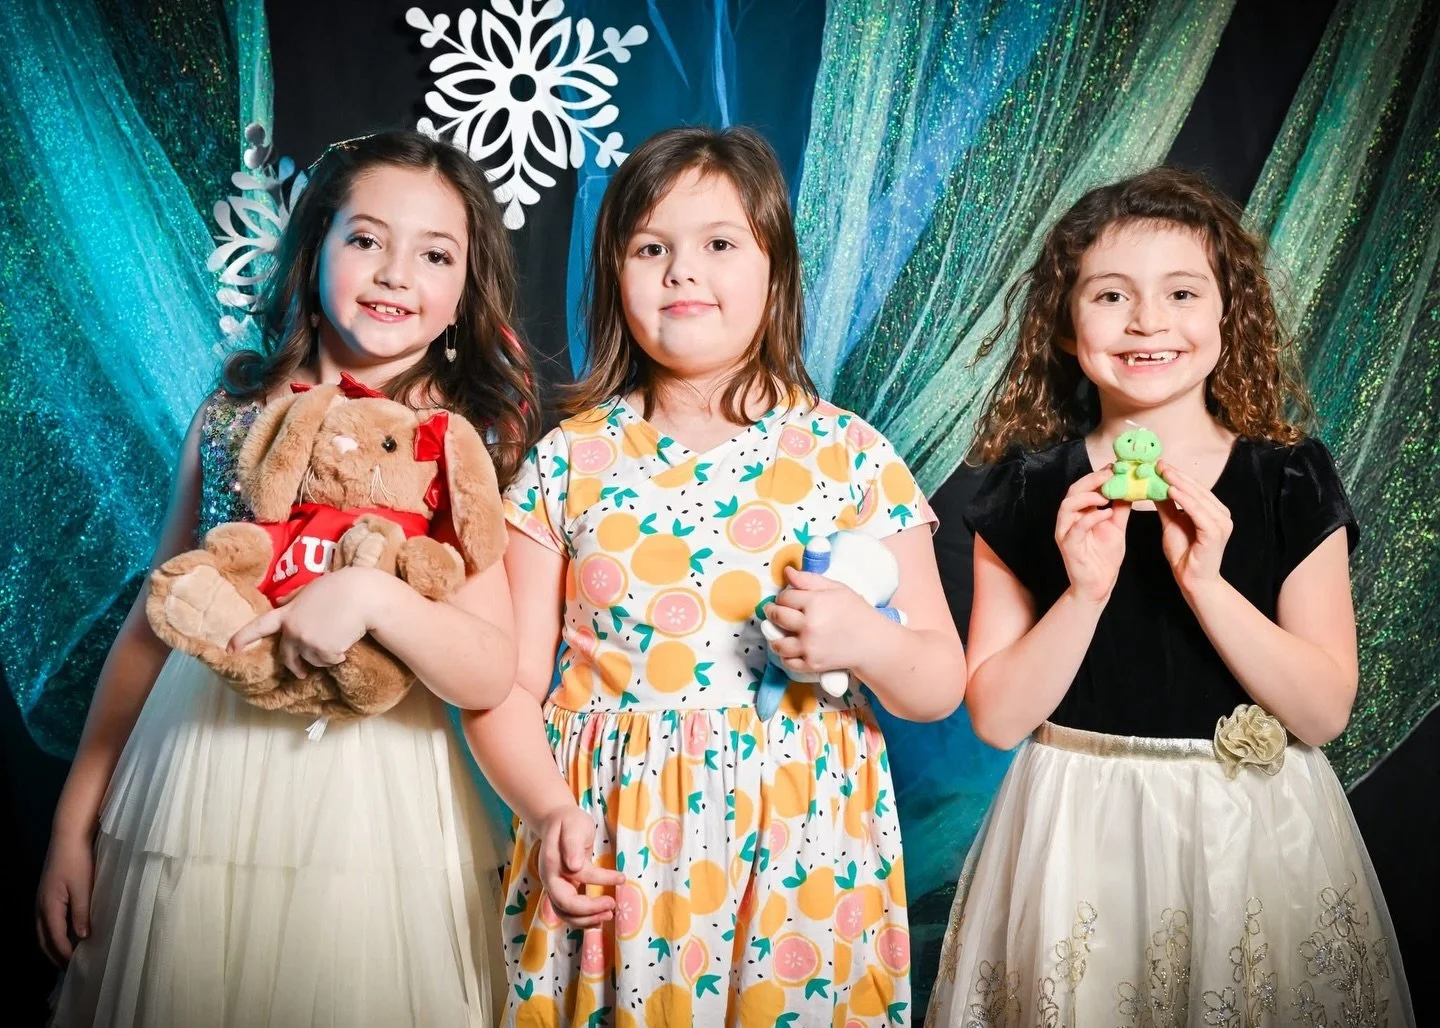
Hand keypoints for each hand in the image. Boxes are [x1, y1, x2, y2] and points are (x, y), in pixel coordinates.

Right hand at [35, 828, 93, 964]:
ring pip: (42, 931)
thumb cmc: (78, 861)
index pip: (56, 938)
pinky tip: (63, 934)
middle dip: (55, 955)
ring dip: (52, 945)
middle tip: (68, 968)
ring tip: (65, 956)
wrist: (67, 837)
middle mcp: (41, 906)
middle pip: (44, 939)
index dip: (65, 954)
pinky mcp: (46, 894)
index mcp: (50, 907)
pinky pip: (45, 921)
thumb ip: (82, 913)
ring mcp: (41, 900)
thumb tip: (83, 937)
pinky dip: (51, 933)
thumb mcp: (83, 888)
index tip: (76, 966)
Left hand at [228, 566, 385, 677]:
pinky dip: (338, 656)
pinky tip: (346, 641)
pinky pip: (329, 662)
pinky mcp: (324, 651)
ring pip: (313, 661)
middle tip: (302, 673)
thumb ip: (294, 599)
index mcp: (287, 613)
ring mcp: (307, 641)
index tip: (229, 650)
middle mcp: (293, 630)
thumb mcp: (312, 589)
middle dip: (295, 667)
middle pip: (288, 656)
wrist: (362, 595)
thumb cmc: (342, 587)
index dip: (242, 639)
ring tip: (339, 638)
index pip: (259, 627)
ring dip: (325, 656)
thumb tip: (278, 603)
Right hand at [534, 805, 623, 928]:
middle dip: (589, 911)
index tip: (621, 877)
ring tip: (608, 916)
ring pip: (564, 913)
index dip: (600, 879)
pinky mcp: (562, 891)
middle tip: (612, 906)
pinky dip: (582, 919)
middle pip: (564, 905)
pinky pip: (568, 912)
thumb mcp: (574, 826)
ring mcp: (554, 887)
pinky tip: (598, 918)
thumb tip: (574, 866)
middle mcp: (550, 879)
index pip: (577, 876)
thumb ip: (572, 844)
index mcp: (552, 862)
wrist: (557, 823)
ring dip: (586, 920)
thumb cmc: (569, 823)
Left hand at [763, 567, 877, 675]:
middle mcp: (809, 626)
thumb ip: (810, 580)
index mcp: (815, 603)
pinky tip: (790, 648)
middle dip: (772, 612)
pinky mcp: (812, 664)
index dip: (783, 596)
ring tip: (779, 632)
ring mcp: (809, 647)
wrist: (873, 642)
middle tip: (774, 611)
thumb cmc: (856, 612)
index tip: (787, 599)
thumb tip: (787, 571)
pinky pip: (787, 662)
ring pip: (777, 642)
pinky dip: (785, 656)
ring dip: (775, 636)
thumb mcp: (836, 589)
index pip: (784, 597)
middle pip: (777, 617)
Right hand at [1057, 467, 1130, 603]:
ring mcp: (1066, 532)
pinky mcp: (1068, 546)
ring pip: (1068, 506)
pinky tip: (1106, 513)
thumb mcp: (1116, 527)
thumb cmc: (1104, 558)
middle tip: (1112, 473)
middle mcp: (1069, 520)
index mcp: (1079, 513)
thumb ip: (1120, 508)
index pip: (1084, 487)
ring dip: (1088, 496)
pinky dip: (1091, 517)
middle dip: (1092, 479)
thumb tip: (1130, 487)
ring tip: (1107, 493)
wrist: (1099, 585)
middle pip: (1074, 491)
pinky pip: (1076, 528)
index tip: (1117, 466)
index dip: (1099, 475)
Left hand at [1156, 462, 1231, 590]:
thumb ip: (1166, 505)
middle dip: (1177, 476)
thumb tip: (1154, 484)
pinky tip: (1171, 491)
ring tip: (1163, 473)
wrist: (1192, 579)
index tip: (1160, 464)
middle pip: (1197, 489)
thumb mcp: (1171, 523)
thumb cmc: (1184, 552)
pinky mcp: (1215, 532)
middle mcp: (1222, 514)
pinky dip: (1184, 500)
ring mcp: (1221, 523)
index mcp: (1214, 510)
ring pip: (1198, 498)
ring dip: (1179, 484)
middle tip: (1159, 464)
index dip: (1177, 475)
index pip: (1195, 487)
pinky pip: (1198, 512)